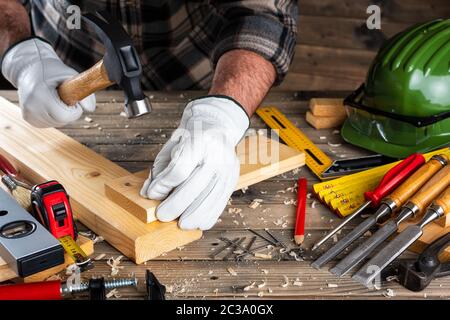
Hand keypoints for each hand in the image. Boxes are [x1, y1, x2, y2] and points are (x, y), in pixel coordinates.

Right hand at [1, 38, 94, 127]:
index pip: (64, 115)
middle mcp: (31, 106)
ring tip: (56, 98)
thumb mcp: (70, 75)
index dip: (74, 110)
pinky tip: (50, 104)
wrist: (30, 69)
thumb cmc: (52, 71)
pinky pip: (49, 123)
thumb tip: (90, 109)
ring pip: (56, 123)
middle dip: (69, 111)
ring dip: (62, 114)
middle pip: (61, 120)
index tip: (74, 100)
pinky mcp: (28, 118)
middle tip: (64, 96)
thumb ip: (83, 90)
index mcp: (40, 94)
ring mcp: (28, 114)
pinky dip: (54, 116)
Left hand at [140, 96, 248, 229]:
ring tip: (180, 223)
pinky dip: (208, 216)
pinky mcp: (233, 179)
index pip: (180, 169)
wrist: (215, 127)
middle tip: (162, 214)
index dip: (163, 185)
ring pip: (210, 198)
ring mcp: (228, 168)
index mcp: (200, 140)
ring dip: (192, 215)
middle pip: (194, 187)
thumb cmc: (190, 138)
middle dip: (175, 205)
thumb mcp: (171, 147)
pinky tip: (196, 222)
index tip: (152, 193)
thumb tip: (149, 193)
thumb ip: (160, 169)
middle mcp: (218, 154)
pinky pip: (220, 203)